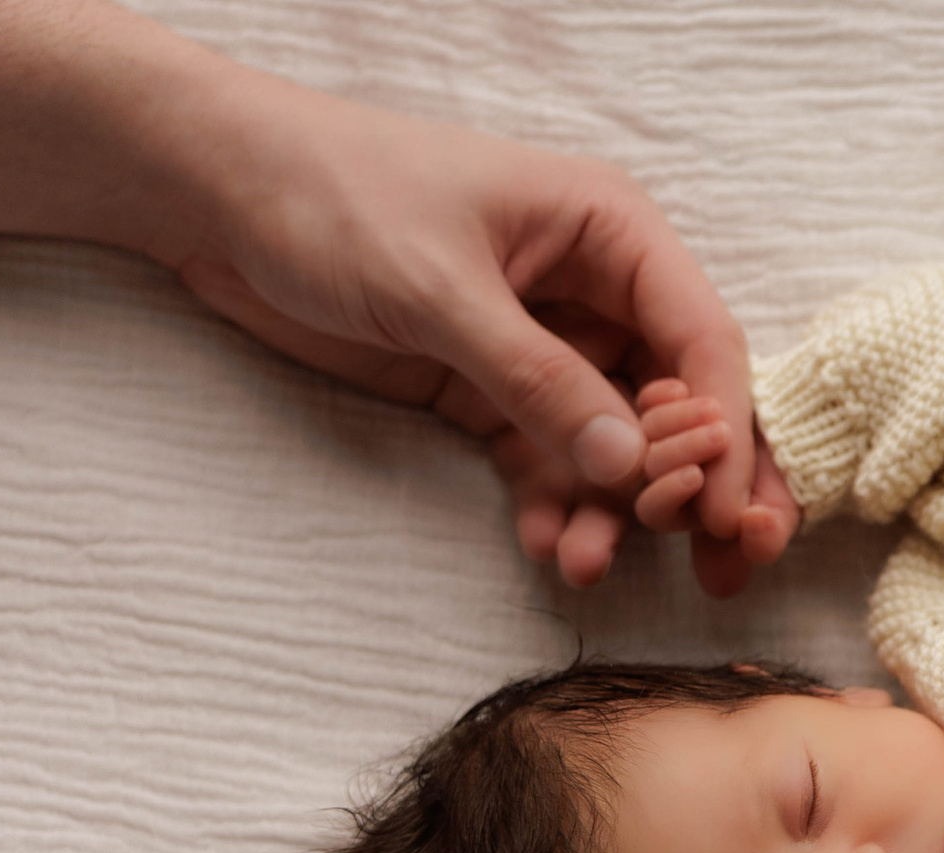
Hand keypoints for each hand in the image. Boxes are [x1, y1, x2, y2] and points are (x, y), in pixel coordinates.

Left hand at [158, 71, 788, 593]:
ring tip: (585, 566)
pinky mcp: (493, 392)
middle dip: (698, 488)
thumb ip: (538, 379)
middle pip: (682, 405)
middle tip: (718, 567)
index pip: (701, 340)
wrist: (215, 194)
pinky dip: (554, 510)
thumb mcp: (440, 287)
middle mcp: (596, 293)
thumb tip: (627, 466)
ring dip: (615, 515)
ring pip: (616, 450)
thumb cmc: (333, 196)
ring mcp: (548, 349)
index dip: (725, 432)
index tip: (727, 516)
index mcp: (611, 234)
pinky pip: (548, 464)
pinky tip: (546, 549)